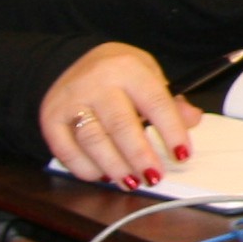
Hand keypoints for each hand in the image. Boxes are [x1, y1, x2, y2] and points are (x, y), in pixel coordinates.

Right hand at [41, 42, 194, 188]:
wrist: (72, 60)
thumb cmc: (119, 73)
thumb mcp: (149, 74)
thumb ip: (171, 100)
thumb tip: (193, 120)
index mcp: (128, 68)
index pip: (155, 102)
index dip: (171, 131)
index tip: (182, 155)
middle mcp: (96, 83)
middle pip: (121, 125)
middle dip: (139, 156)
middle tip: (153, 177)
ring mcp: (70, 101)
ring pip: (93, 140)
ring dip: (114, 166)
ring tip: (131, 181)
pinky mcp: (50, 119)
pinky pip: (66, 150)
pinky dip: (85, 168)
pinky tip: (102, 176)